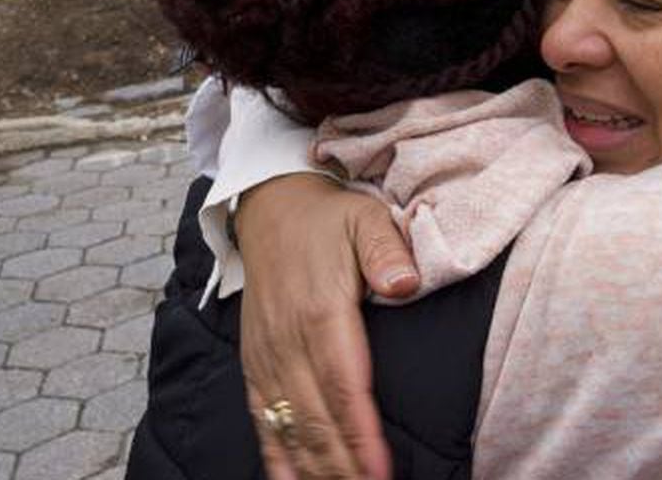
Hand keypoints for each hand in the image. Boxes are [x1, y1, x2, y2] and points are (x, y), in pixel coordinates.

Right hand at [235, 174, 420, 479]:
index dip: (361, 433)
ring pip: (289, 427)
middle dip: (343, 466)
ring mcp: (267, 355)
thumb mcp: (366, 218)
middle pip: (317, 418)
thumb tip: (406, 283)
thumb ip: (387, 249)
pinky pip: (261, 418)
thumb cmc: (329, 218)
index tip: (381, 470)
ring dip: (315, 467)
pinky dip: (276, 455)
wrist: (271, 208)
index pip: (345, 385)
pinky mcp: (255, 362)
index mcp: (321, 311)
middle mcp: (288, 341)